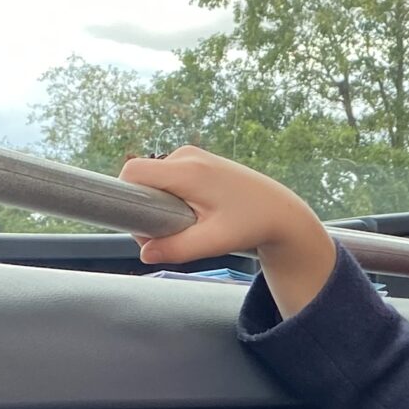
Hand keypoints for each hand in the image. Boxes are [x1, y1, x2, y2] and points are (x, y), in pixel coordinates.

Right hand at [120, 147, 336, 316]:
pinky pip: (167, 177)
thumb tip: (145, 253)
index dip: (127, 198)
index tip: (142, 225)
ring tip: (189, 224)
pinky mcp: (197, 160)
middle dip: (145, 207)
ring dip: (159, 204)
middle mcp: (186, 155)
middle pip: (141, 177)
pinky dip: (171, 197)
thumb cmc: (251, 224)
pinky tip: (194, 213)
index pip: (133, 172)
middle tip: (171, 233)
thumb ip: (177, 249)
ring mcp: (192, 155)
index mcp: (187, 170)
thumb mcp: (215, 241)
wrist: (280, 211)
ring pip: (154, 179)